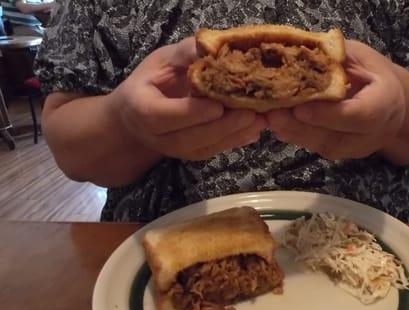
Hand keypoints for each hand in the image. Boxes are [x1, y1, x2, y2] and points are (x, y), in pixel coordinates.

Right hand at [110, 37, 265, 160]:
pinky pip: (215, 151)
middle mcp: (158, 137)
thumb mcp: (161, 61)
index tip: (218, 106)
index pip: (167, 116)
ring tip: (261, 120)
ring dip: (235, 135)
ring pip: (206, 148)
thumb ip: (185, 55)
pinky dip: (236, 140)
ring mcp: (176, 150)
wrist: (137, 116)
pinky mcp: (193, 155)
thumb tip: (211, 46)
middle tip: (252, 112)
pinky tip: (255, 130)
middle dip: (223, 126)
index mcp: (142, 109)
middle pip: (191, 137)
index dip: (193, 112)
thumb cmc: (151, 81)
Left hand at [266, 40, 405, 159]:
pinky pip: (313, 146)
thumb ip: (335, 58)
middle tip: (271, 114)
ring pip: (321, 145)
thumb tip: (300, 52)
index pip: (360, 115)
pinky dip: (292, 134)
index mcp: (386, 103)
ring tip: (265, 118)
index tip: (300, 108)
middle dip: (300, 127)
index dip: (329, 115)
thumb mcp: (359, 56)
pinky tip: (272, 122)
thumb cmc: (371, 73)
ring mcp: (354, 147)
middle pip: (335, 138)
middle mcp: (372, 133)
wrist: (387, 102)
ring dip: (291, 132)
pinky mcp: (337, 152)